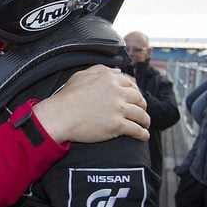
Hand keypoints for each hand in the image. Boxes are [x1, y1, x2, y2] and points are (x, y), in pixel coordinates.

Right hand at [33, 64, 149, 143]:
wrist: (61, 116)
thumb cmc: (67, 97)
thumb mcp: (81, 75)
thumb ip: (100, 70)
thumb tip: (116, 71)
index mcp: (109, 78)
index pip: (130, 82)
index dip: (135, 90)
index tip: (135, 96)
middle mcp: (116, 91)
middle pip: (138, 97)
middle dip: (142, 104)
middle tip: (141, 109)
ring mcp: (118, 108)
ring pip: (140, 114)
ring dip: (145, 119)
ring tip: (144, 124)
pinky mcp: (118, 125)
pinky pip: (136, 129)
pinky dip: (142, 133)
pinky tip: (143, 136)